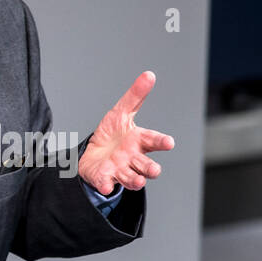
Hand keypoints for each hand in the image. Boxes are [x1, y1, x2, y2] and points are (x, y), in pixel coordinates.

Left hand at [78, 71, 174, 194]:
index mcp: (138, 141)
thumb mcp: (121, 112)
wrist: (92, 154)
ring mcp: (119, 170)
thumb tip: (149, 75)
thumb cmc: (112, 134)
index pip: (152, 140)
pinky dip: (106, 185)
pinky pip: (106, 183)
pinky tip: (106, 186)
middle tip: (155, 170)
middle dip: (150, 168)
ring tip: (139, 181)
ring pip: (130, 177)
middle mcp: (132, 158)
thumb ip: (136, 96)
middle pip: (145, 164)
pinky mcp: (105, 178)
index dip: (161, 142)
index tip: (169, 143)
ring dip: (135, 180)